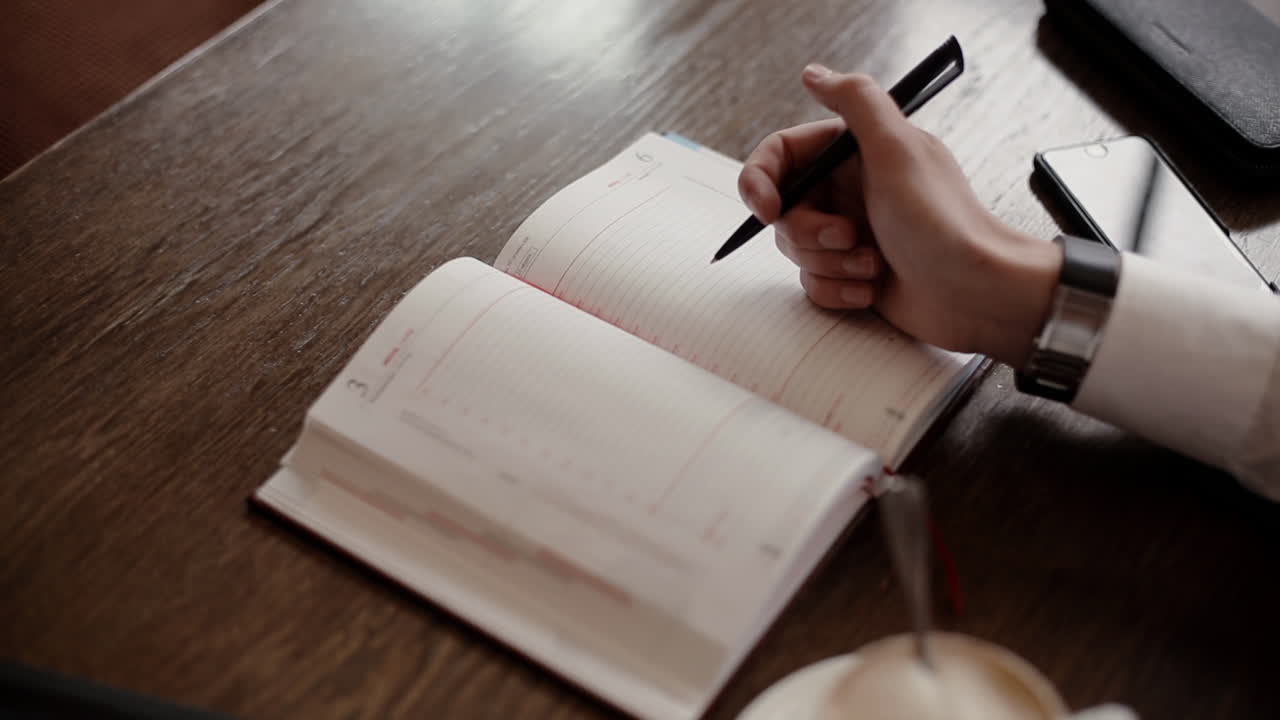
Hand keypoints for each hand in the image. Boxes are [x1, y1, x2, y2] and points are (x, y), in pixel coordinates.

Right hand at [738, 65, 1060, 367]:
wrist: (975, 291)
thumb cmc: (942, 221)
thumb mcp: (897, 149)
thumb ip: (856, 100)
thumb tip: (813, 73)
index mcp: (854, 154)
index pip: (781, 156)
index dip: (760, 182)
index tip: (768, 209)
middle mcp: (848, 190)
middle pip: (784, 210)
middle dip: (810, 233)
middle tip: (850, 236)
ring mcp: (849, 233)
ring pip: (797, 251)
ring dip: (831, 264)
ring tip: (874, 264)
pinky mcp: (852, 272)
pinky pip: (814, 283)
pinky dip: (839, 290)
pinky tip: (874, 287)